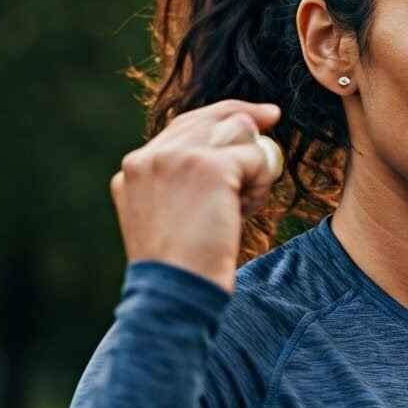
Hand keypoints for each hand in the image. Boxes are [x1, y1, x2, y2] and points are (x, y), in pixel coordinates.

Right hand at [109, 100, 283, 292]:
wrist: (175, 292)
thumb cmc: (181, 267)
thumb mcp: (166, 217)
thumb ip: (181, 182)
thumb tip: (229, 153)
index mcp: (134, 168)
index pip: (185, 125)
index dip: (221, 117)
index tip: (254, 115)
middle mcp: (150, 156)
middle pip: (213, 117)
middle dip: (246, 124)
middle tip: (273, 121)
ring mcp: (178, 157)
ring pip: (240, 134)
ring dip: (254, 167)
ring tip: (244, 206)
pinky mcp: (208, 165)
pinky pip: (257, 158)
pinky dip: (262, 185)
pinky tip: (245, 213)